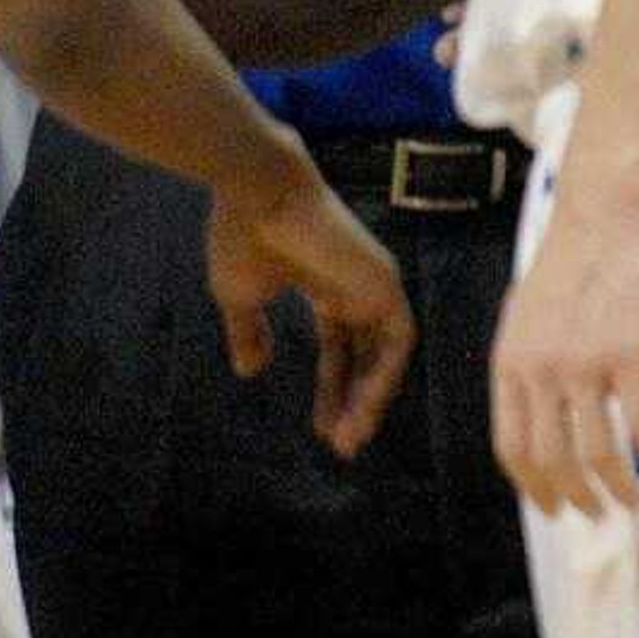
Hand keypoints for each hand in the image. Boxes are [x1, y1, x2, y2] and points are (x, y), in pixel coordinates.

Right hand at [204, 158, 415, 458]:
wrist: (256, 192)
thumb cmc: (242, 236)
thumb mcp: (239, 297)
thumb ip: (248, 333)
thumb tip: (250, 371)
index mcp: (324, 286)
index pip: (339, 348)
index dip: (332, 389)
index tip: (323, 429)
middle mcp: (355, 286)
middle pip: (366, 356)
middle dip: (355, 402)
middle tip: (343, 445)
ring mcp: (374, 283)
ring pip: (386, 354)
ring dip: (371, 398)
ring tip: (350, 438)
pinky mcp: (385, 282)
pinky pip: (399, 341)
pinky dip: (385, 376)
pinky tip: (364, 408)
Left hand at [491, 171, 638, 517]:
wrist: (604, 216)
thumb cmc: (570, 264)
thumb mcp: (525, 318)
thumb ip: (529, 369)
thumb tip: (542, 422)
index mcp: (511, 364)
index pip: (512, 447)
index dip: (533, 488)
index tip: (553, 509)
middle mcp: (541, 371)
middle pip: (552, 460)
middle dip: (575, 498)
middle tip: (597, 514)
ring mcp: (585, 365)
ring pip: (597, 453)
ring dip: (618, 489)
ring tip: (633, 502)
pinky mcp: (630, 356)